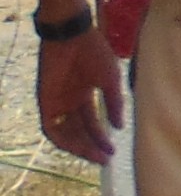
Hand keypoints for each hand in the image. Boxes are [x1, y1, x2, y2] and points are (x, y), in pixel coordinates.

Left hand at [36, 31, 121, 165]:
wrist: (73, 36)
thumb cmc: (95, 52)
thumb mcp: (111, 80)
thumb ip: (113, 104)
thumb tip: (119, 127)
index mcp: (84, 95)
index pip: (92, 123)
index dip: (101, 138)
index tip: (112, 151)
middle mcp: (69, 103)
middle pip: (78, 132)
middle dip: (91, 147)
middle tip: (104, 159)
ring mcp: (57, 104)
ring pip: (65, 133)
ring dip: (78, 147)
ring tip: (94, 155)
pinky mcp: (46, 103)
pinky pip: (51, 128)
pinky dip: (62, 139)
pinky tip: (76, 146)